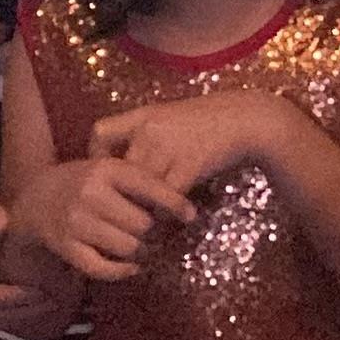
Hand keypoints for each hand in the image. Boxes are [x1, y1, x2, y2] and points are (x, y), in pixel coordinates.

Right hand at [9, 151, 200, 285]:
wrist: (36, 199)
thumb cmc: (84, 183)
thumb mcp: (108, 170)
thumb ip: (139, 180)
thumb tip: (181, 206)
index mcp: (106, 169)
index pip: (149, 186)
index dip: (174, 203)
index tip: (190, 215)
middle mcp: (90, 193)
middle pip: (142, 223)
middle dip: (156, 232)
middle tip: (160, 236)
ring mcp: (76, 221)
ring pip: (127, 247)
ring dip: (142, 253)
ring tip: (146, 249)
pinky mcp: (66, 246)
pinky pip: (103, 268)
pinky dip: (122, 271)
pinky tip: (131, 267)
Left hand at [89, 91, 294, 203]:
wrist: (244, 119)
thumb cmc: (207, 121)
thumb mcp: (169, 118)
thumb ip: (145, 135)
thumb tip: (124, 166)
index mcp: (143, 115)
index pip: (100, 133)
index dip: (95, 157)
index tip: (103, 175)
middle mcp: (150, 130)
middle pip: (119, 172)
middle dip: (120, 194)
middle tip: (121, 212)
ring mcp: (168, 147)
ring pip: (140, 189)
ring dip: (143, 209)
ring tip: (145, 223)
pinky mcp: (188, 165)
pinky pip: (166, 199)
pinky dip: (167, 213)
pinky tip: (174, 217)